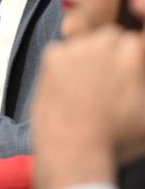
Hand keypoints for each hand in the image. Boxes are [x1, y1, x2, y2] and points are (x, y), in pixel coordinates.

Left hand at [31, 26, 144, 188]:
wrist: (75, 151)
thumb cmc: (116, 139)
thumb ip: (142, 82)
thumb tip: (135, 78)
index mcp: (135, 53)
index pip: (136, 41)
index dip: (130, 60)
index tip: (123, 76)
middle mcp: (108, 42)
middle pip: (111, 37)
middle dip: (110, 55)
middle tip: (104, 86)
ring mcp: (79, 47)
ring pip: (85, 43)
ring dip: (86, 59)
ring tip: (86, 91)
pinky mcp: (53, 55)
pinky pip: (61, 52)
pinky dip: (62, 66)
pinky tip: (67, 91)